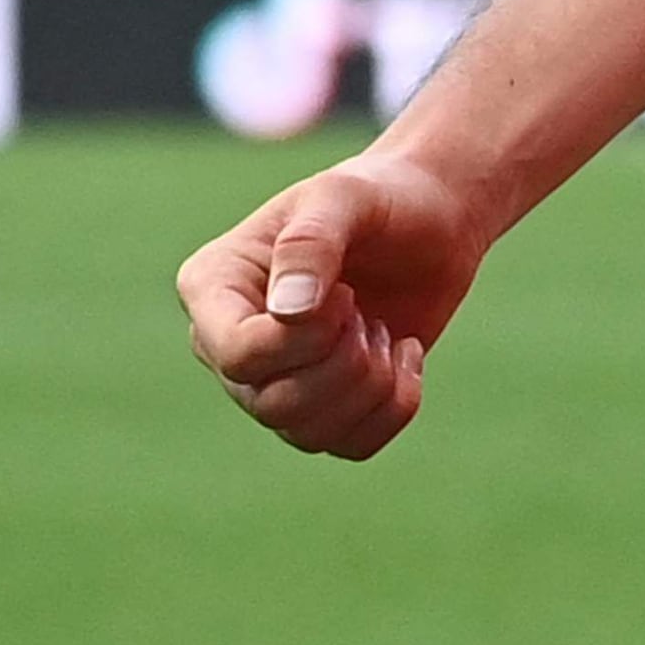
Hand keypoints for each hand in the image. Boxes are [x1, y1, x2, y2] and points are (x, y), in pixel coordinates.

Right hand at [174, 142, 488, 459]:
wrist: (432, 220)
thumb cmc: (378, 198)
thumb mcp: (344, 198)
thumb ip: (311, 244)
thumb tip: (286, 313)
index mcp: (213, 286)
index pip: (236, 354)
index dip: (303, 339)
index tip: (345, 293)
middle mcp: (229, 343)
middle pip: (272, 404)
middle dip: (344, 362)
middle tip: (366, 311)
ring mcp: (272, 382)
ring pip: (310, 433)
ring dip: (372, 384)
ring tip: (384, 330)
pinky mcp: (321, 407)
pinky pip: (351, 446)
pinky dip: (395, 406)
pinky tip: (405, 356)